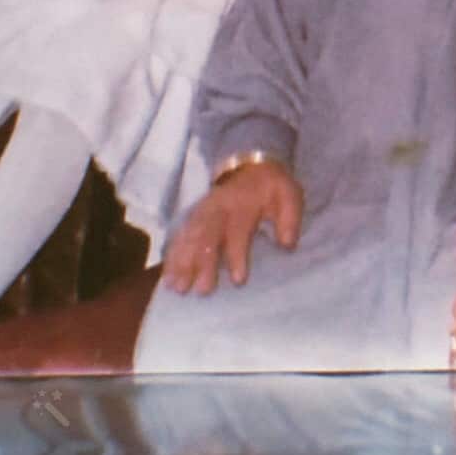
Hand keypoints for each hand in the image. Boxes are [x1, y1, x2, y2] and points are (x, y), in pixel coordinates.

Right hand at [162, 161, 302, 295]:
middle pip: (208, 235)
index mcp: (244, 204)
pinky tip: (166, 274)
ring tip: (176, 286)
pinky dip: (172, 253)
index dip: (237, 255)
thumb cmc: (272, 187)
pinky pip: (180, 233)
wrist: (251, 164)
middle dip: (203, 263)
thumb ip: (290, 219)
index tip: (238, 280)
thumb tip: (287, 244)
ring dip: (182, 261)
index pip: (238, 230)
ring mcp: (203, 210)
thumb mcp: (289, 195)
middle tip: (202, 290)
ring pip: (190, 235)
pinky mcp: (194, 215)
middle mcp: (219, 207)